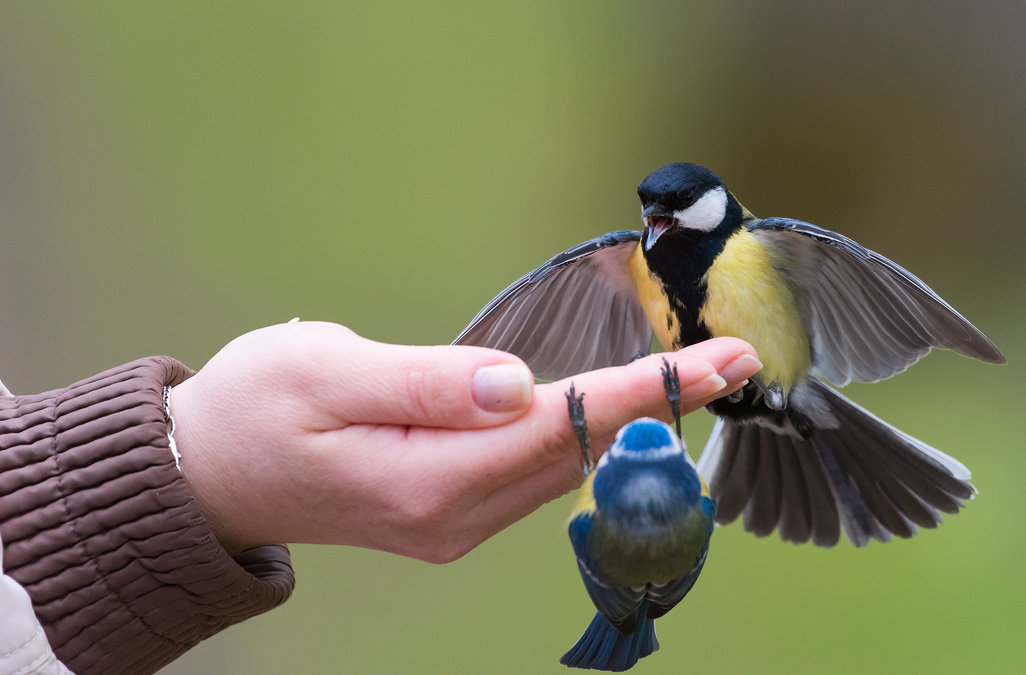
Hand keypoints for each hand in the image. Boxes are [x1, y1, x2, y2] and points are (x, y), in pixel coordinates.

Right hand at [169, 321, 760, 562]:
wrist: (206, 475)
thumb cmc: (252, 411)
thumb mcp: (325, 374)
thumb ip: (428, 383)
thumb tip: (518, 383)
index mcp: (429, 479)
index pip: (560, 428)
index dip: (643, 392)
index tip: (715, 364)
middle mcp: (455, 513)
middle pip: (580, 453)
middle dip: (662, 405)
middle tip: (736, 358)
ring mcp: (454, 520)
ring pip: (565, 468)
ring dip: (635, 423)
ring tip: (698, 377)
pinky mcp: (448, 509)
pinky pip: (536, 474)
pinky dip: (587, 437)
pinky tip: (619, 410)